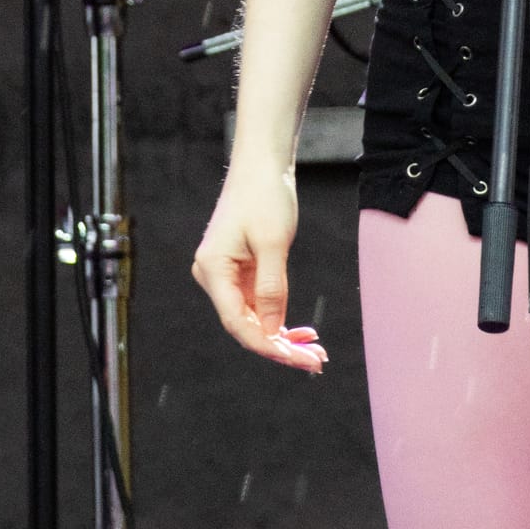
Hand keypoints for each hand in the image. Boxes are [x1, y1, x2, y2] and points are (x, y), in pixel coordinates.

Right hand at [191, 156, 328, 368]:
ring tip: (315, 352)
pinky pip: (259, 304)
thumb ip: (272, 288)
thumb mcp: (274, 243)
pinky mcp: (240, 272)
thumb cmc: (265, 197)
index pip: (238, 322)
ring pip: (254, 318)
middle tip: (316, 362)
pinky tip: (302, 333)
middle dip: (279, 346)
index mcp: (213, 269)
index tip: (297, 359)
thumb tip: (273, 329)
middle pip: (245, 325)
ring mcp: (226, 275)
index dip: (267, 345)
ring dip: (282, 336)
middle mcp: (213, 276)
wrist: (262, 166)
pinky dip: (280, 318)